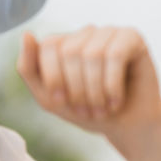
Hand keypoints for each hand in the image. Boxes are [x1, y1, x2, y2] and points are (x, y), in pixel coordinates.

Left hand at [18, 26, 160, 158]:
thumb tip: (27, 35)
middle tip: (88, 111)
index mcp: (64, 43)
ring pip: (92, 54)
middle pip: (70, 51)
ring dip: (96, 90)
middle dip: (77, 88)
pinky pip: (116, 55)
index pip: (49, 45)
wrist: (128, 127)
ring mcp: (110, 33)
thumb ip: (29, 69)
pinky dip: (112, 84)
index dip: (53, 77)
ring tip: (103, 110)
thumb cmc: (89, 112)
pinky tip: (116, 100)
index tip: (62, 103)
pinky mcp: (132, 38)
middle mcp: (86, 33)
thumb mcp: (49, 99)